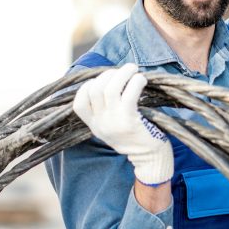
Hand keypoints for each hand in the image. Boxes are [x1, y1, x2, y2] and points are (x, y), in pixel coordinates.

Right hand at [73, 63, 173, 185]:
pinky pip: (129, 93)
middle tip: (124, 71)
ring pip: (110, 87)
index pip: (79, 102)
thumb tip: (110, 81)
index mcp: (94, 126)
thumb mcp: (112, 129)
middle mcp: (100, 124)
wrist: (150, 160)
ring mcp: (113, 122)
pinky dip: (135, 81)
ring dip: (123, 73)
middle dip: (108, 74)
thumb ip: (105, 112)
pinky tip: (141, 79)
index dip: (89, 86)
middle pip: (95, 89)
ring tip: (133, 68)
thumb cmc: (134, 139)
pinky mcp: (129, 120)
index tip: (104, 81)